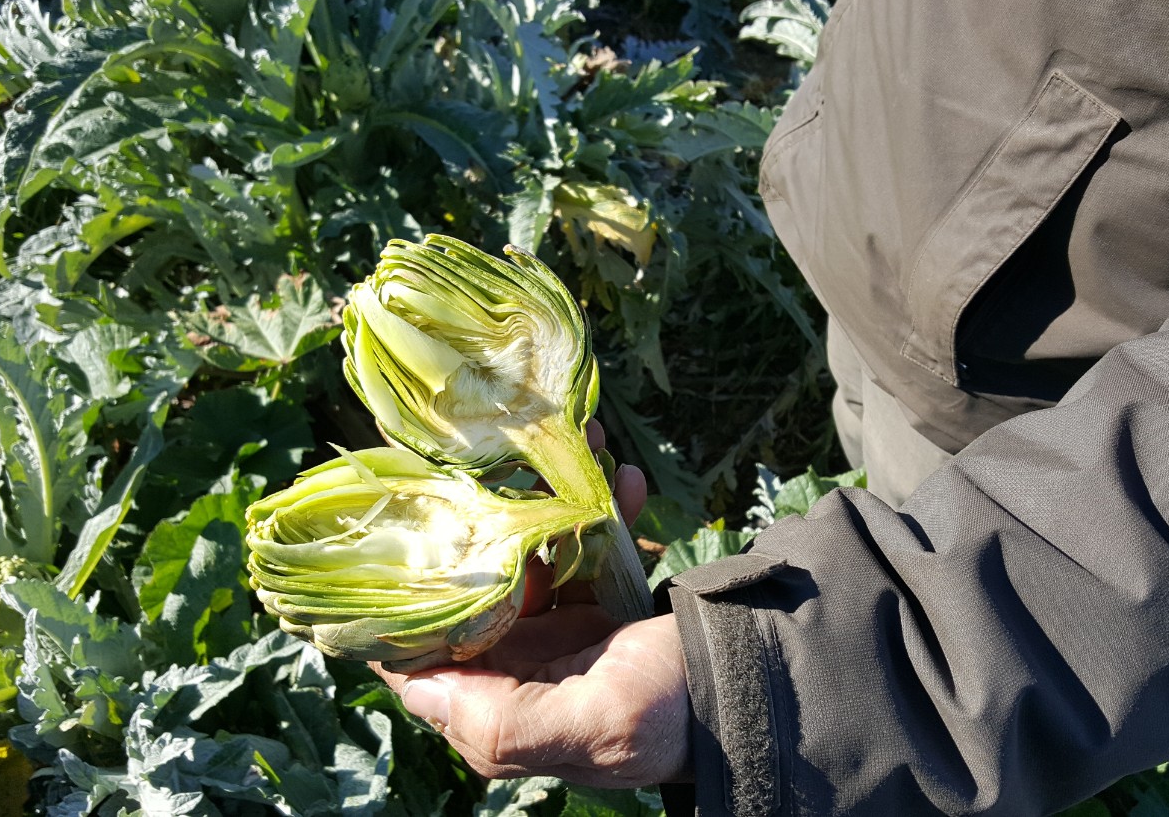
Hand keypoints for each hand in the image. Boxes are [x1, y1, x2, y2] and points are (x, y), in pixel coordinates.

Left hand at [372, 425, 691, 787]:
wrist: (759, 691)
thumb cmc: (673, 714)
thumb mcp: (595, 723)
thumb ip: (504, 720)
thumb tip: (413, 687)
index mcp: (495, 707)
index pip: (419, 650)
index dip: (410, 591)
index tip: (420, 519)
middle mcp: (513, 671)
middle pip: (470, 586)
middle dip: (483, 520)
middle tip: (503, 457)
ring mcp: (553, 636)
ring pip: (525, 554)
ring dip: (546, 499)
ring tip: (580, 445)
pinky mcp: (593, 609)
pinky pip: (579, 550)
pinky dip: (599, 511)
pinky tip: (623, 477)